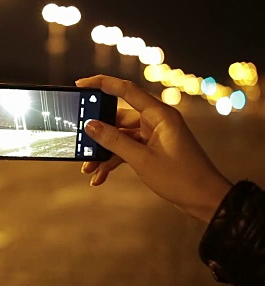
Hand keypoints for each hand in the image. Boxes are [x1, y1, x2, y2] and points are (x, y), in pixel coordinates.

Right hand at [76, 75, 231, 222]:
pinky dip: (113, 161)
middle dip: (97, 132)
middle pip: (118, 117)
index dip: (102, 84)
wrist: (206, 200)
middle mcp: (156, 121)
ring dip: (103, 152)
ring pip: (120, 137)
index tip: (81, 85)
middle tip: (78, 138)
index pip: (126, 90)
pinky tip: (100, 176)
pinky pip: (127, 149)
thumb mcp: (141, 160)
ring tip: (88, 168)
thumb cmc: (182, 178)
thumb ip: (114, 141)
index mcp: (159, 115)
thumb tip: (90, 125)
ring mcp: (154, 135)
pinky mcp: (152, 149)